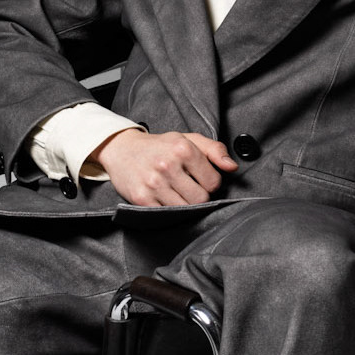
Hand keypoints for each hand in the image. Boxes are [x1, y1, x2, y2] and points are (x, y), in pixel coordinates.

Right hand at [91, 128, 238, 206]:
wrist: (122, 150)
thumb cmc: (159, 146)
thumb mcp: (188, 139)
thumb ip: (214, 150)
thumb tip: (232, 167)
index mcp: (183, 148)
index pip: (213, 182)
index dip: (209, 182)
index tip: (199, 178)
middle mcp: (168, 165)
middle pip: (201, 199)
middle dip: (198, 195)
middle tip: (188, 187)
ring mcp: (154, 184)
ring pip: (185, 209)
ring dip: (184, 204)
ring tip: (175, 191)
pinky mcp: (142, 199)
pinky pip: (166, 215)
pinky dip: (168, 210)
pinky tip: (163, 197)